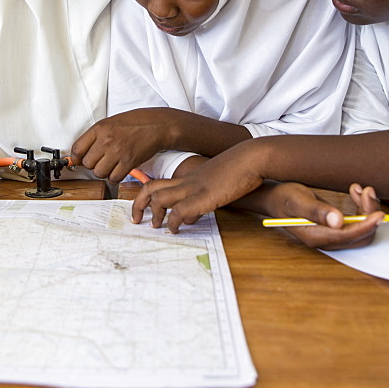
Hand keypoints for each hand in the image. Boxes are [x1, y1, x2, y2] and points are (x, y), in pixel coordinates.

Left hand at [72, 110, 171, 182]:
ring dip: (104, 172)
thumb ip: (94, 137)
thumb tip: (80, 154)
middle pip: (87, 164)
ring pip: (99, 173)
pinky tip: (118, 171)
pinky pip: (113, 178)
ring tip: (110, 166)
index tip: (78, 161)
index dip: (76, 158)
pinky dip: (114, 178)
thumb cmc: (134, 123)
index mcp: (99, 128)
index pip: (77, 149)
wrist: (156, 125)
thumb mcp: (110, 123)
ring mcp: (118, 152)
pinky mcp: (129, 162)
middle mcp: (107, 140)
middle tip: (100, 161)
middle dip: (93, 165)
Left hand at [131, 160, 262, 232]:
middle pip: (151, 188)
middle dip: (139, 203)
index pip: (160, 183)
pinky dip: (174, 222)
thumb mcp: (216, 184)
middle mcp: (187, 181)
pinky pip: (180, 211)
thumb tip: (189, 216)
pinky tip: (175, 229)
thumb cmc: (240, 169)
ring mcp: (193, 188)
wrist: (252, 158)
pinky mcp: (203, 197)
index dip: (147, 194)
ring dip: (153, 213)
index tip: (143, 207)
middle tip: (136, 219)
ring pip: (160, 197)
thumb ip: (201, 198)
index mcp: (190, 177)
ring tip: (154, 226)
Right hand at [259, 182, 383, 249]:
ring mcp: (331, 235)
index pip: (347, 237)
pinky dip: (361, 207)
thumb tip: (337, 222)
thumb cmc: (283, 198)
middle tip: (368, 191)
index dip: (365, 227)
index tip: (378, 214)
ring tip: (361, 188)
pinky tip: (355, 192)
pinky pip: (357, 223)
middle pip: (359, 237)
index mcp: (315, 236)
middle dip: (369, 215)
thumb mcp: (296, 200)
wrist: (275, 198)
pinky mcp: (335, 228)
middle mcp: (326, 240)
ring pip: (361, 230)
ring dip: (366, 210)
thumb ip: (316, 211)